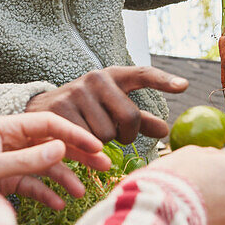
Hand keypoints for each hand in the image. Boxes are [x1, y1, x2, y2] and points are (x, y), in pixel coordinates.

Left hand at [0, 112, 111, 208]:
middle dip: (77, 155)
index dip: (73, 134)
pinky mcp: (5, 182)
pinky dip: (46, 194)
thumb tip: (60, 149)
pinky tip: (58, 205)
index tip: (97, 146)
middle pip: (51, 143)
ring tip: (81, 193)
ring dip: (64, 178)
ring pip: (45, 166)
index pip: (47, 124)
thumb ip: (25, 161)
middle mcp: (8, 142)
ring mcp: (8, 162)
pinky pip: (32, 185)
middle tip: (104, 165)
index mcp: (3, 128)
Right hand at [25, 66, 188, 144]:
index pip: (142, 74)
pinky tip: (77, 141)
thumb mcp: (111, 108)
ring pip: (107, 135)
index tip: (184, 86)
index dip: (164, 81)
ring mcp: (76, 93)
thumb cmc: (85, 110)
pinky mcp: (60, 111)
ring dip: (102, 143)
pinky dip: (86, 149)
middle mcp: (95, 79)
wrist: (39, 110)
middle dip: (126, 134)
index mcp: (112, 75)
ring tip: (88, 133)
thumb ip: (139, 120)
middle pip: (129, 117)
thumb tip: (165, 131)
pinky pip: (87, 142)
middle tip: (115, 135)